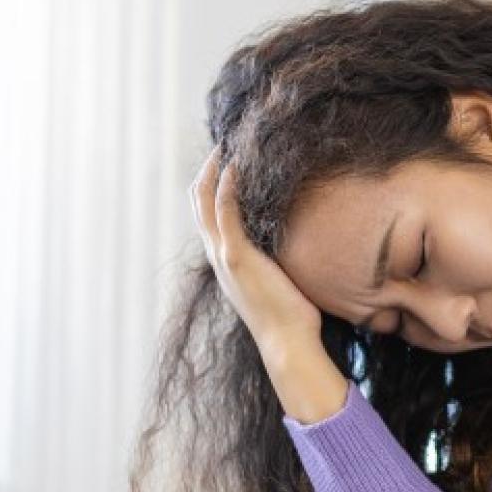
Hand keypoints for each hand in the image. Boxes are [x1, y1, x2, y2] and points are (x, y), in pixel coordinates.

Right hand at [189, 146, 323, 356]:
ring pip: (205, 205)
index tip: (225, 166)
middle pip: (198, 206)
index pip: (208, 218)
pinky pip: (225, 214)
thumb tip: (292, 247)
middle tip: (221, 147)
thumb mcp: (277, 282)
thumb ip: (274, 262)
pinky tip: (234, 167)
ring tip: (225, 148)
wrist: (287, 343)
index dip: (211, 189)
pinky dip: (226, 189)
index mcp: (226, 263)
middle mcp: (218, 257)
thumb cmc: (290, 318)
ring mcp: (224, 257)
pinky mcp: (237, 258)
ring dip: (212, 173)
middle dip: (206, 174)